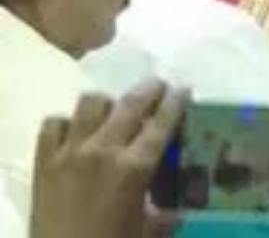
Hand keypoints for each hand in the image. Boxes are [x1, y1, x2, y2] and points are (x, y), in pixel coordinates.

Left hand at [29, 79, 187, 237]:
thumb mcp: (146, 231)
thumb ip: (164, 215)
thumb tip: (178, 211)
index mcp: (135, 167)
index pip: (162, 123)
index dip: (176, 101)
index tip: (184, 89)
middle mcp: (104, 150)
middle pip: (131, 103)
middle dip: (149, 89)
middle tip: (158, 86)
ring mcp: (71, 152)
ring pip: (91, 104)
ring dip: (108, 103)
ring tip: (114, 111)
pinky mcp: (44, 160)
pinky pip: (54, 124)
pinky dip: (67, 123)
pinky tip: (75, 132)